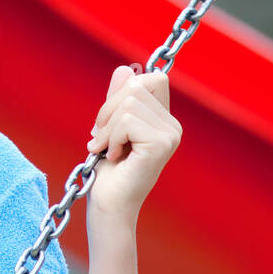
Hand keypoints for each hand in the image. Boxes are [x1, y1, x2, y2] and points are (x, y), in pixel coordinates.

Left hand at [84, 65, 181, 222]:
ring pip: (129, 102)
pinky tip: (114, 157)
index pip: (151, 78)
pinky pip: (127, 121)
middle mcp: (173, 126)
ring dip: (106, 128)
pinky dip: (111, 138)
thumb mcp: (109, 128)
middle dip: (108, 109)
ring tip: (105, 150)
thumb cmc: (108, 172)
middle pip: (137, 85)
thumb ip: (117, 100)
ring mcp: (170, 135)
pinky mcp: (161, 144)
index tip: (107, 122)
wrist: (108, 205)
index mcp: (164, 120)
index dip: (123, 91)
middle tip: (99, 138)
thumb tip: (124, 68)